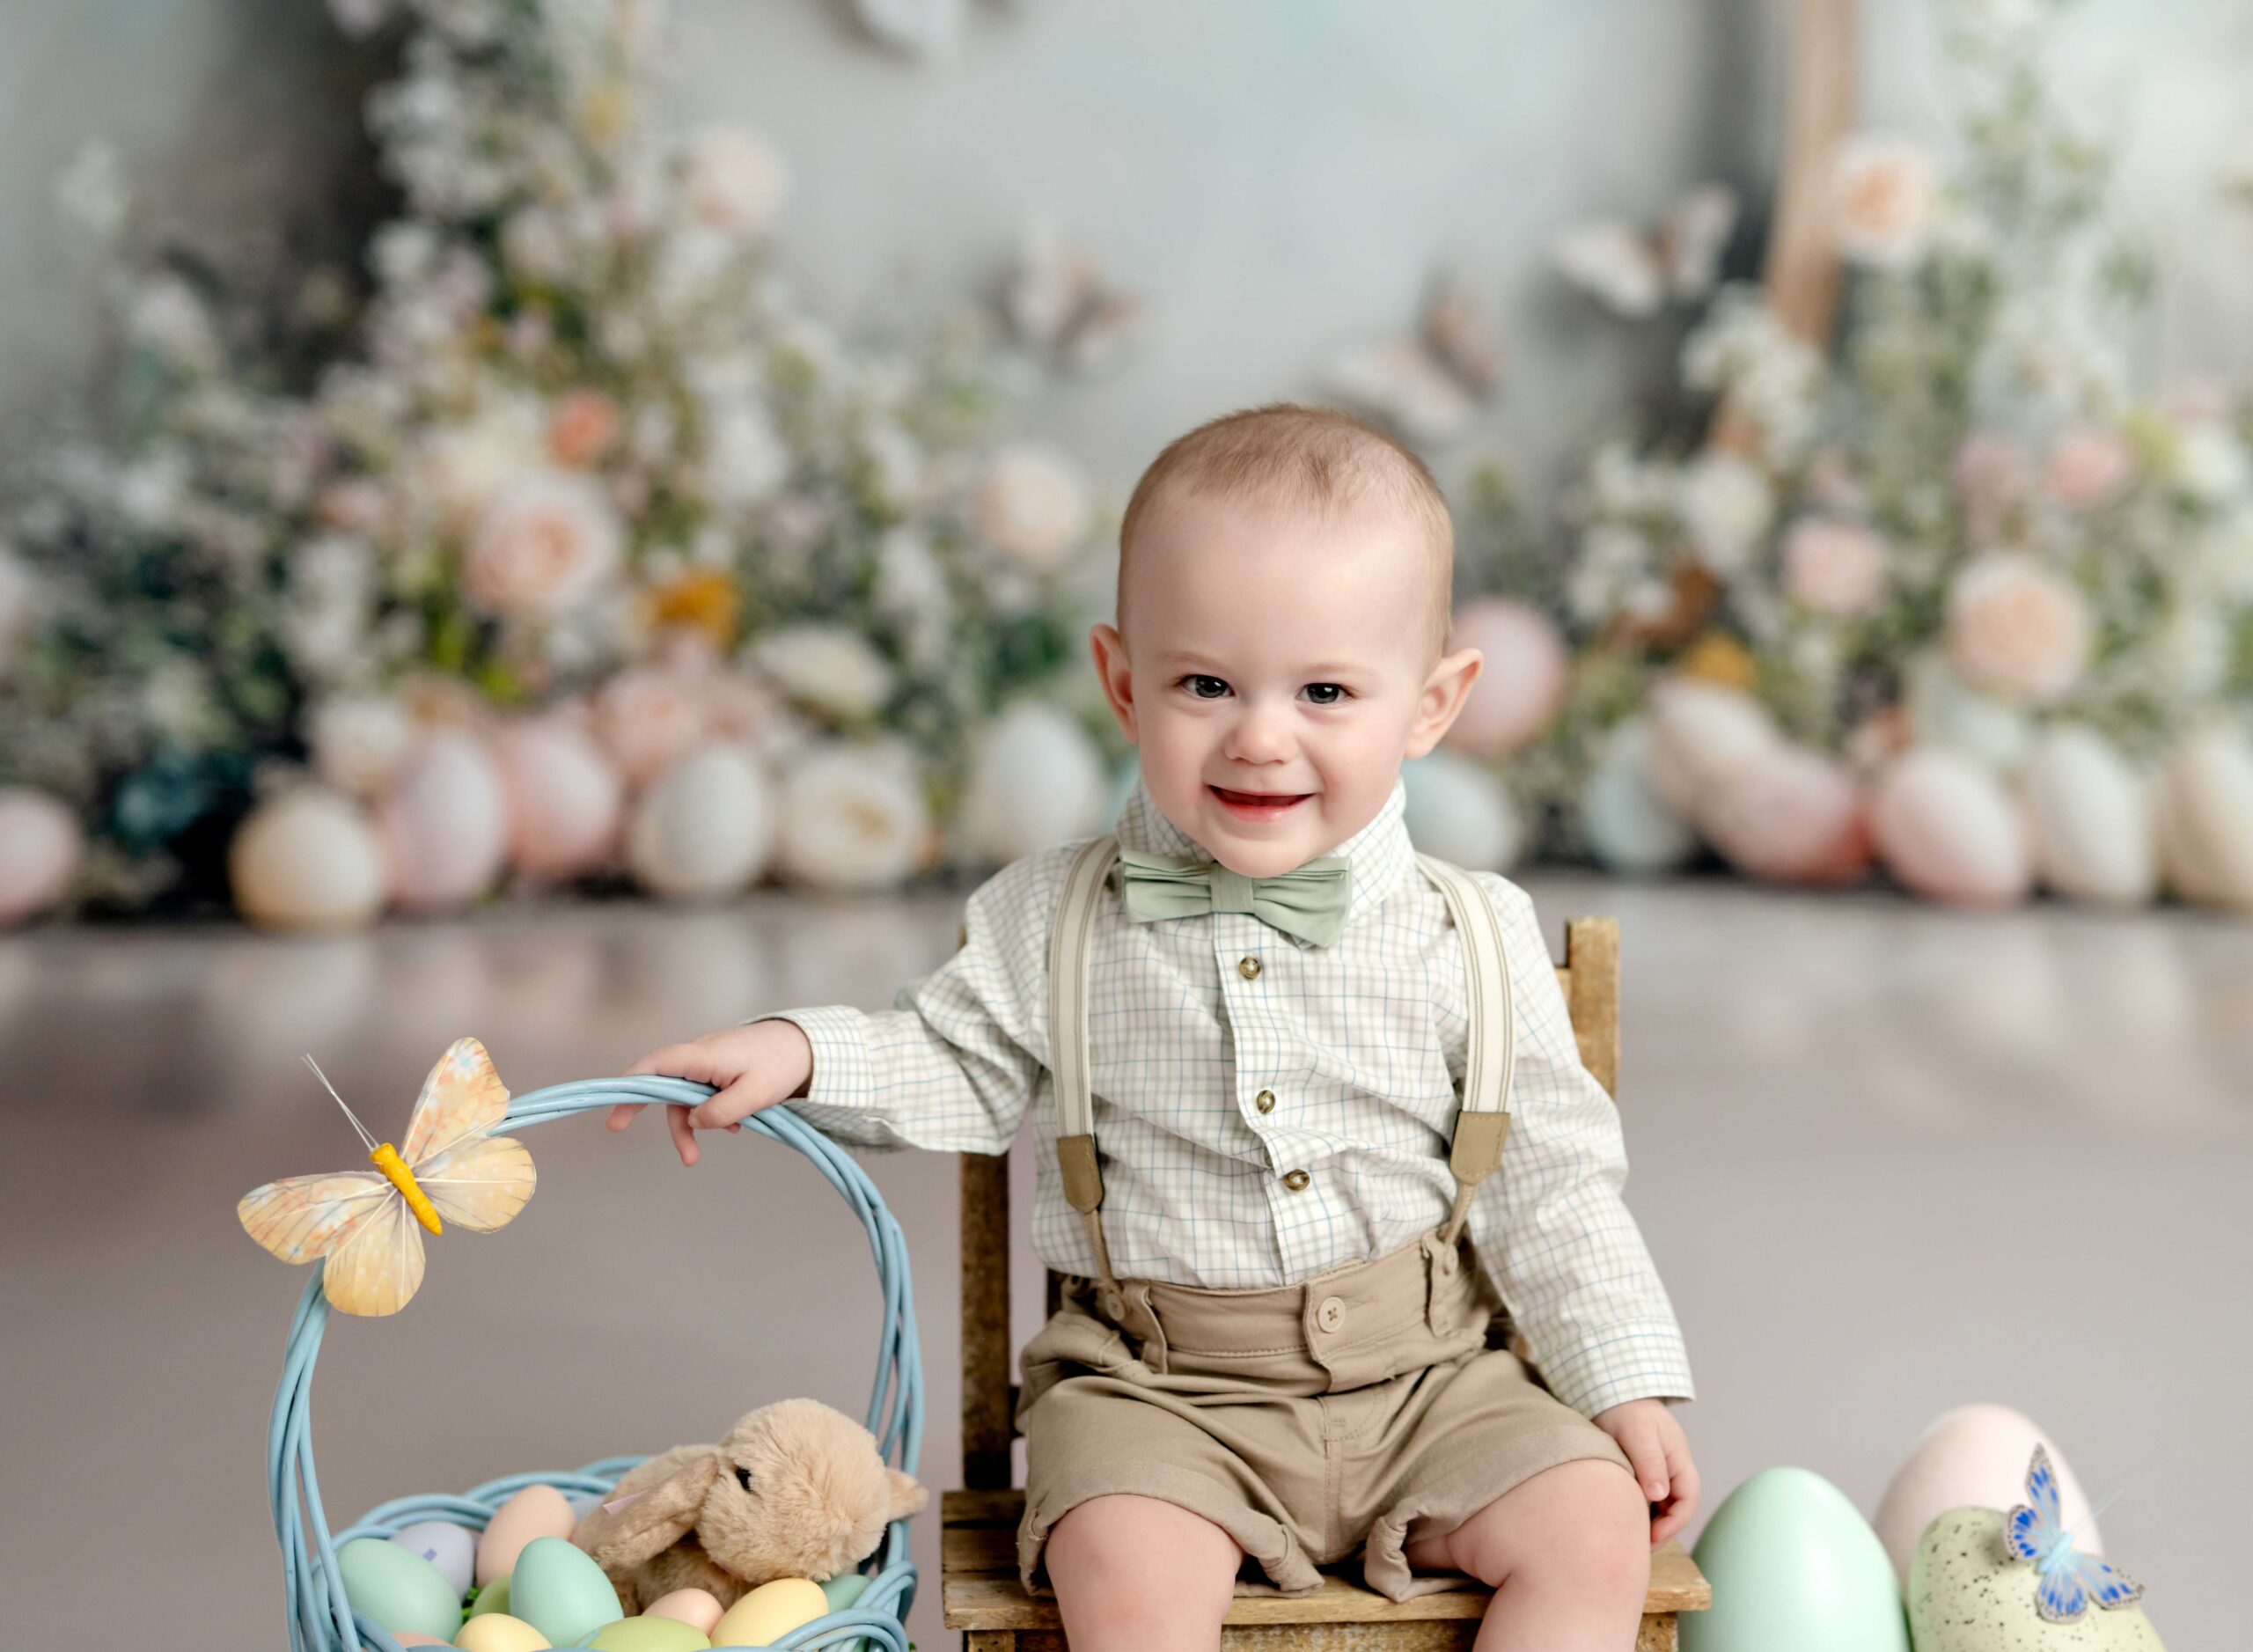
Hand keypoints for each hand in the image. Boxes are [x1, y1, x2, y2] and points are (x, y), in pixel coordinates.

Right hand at [607, 1020, 815, 1166]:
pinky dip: (711, 1115)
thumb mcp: (754, 1094)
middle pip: (665, 1087)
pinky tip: (735, 1126)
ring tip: (695, 1158)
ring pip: (685, 1098)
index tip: (613, 1106)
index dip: (629, 1084)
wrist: (807, 1046)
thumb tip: (693, 1123)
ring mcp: (709, 1064)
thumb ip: (721, 1111)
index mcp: (702, 1056)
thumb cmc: (780, 1063)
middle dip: (650, 1115)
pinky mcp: (720, 1072)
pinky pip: (703, 1095)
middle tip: (617, 1128)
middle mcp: (699, 1056)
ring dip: (688, 1126)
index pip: (655, 1065)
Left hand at [1592, 1398, 1699, 1548]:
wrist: (1612, 1393)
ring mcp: (1658, 1473)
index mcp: (1679, 1461)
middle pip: (1677, 1509)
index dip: (1675, 1523)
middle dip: (1663, 1531)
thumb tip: (1660, 1495)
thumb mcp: (1638, 1433)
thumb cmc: (1627, 1410)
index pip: (1688, 1500)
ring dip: (1651, 1524)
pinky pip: (1646, 1501)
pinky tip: (1623, 1520)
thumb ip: (1649, 1462)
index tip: (1653, 1536)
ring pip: (1661, 1508)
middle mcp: (1672, 1470)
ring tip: (1631, 1539)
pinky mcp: (1640, 1475)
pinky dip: (1639, 1513)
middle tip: (1640, 1547)